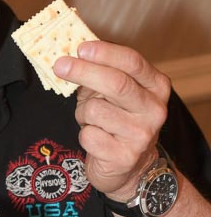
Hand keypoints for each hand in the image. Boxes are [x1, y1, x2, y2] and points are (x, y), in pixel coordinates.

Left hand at [54, 40, 170, 199]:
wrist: (132, 168)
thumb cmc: (118, 121)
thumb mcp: (115, 94)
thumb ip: (101, 74)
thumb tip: (71, 56)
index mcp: (156, 87)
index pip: (132, 62)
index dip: (105, 53)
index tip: (80, 48)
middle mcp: (154, 110)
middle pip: (116, 83)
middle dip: (83, 71)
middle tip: (60, 65)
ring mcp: (141, 135)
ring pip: (95, 110)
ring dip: (83, 113)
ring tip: (91, 121)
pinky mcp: (124, 157)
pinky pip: (89, 135)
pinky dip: (84, 135)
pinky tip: (95, 139)